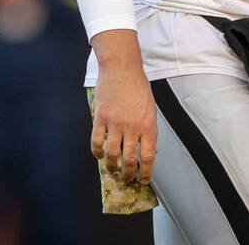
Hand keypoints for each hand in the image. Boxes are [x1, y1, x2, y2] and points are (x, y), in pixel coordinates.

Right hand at [90, 29, 157, 183]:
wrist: (122, 68)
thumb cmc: (138, 87)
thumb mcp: (150, 109)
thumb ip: (149, 130)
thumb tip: (151, 150)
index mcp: (148, 126)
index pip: (148, 157)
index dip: (146, 173)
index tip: (143, 180)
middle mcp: (133, 127)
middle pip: (129, 160)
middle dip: (128, 174)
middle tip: (126, 178)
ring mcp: (115, 123)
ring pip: (112, 154)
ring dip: (112, 166)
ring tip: (112, 169)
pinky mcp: (101, 118)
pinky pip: (97, 141)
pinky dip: (97, 152)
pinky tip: (99, 155)